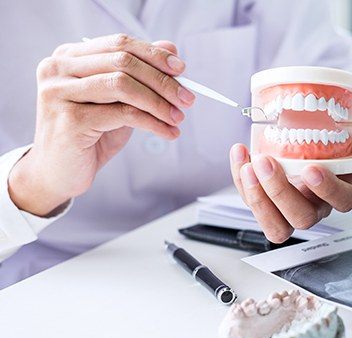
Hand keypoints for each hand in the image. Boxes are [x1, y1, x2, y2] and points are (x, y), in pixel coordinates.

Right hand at [8, 34, 194, 215]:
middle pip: (123, 62)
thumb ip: (139, 76)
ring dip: (159, 102)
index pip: (119, 44)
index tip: (181, 70)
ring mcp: (60, 93)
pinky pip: (123, 114)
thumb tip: (171, 50)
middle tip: (187, 98)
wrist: (58, 173)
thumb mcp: (118, 101)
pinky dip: (152, 123)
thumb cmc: (88, 135)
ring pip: (123, 85)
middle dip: (162, 81)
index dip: (154, 54)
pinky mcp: (70, 119)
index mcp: (68, 57)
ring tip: (178, 117)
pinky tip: (167, 132)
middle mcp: (58, 69)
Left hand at [230, 128, 351, 242]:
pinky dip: (240, 180)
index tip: (311, 168)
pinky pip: (252, 202)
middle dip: (281, 192)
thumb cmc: (338, 141)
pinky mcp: (266, 203)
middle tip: (267, 163)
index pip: (342, 201)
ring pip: (275, 224)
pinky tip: (240, 153)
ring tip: (248, 166)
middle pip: (302, 218)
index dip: (327, 190)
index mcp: (342, 191)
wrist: (314, 134)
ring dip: (257, 198)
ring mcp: (289, 208)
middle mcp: (316, 206)